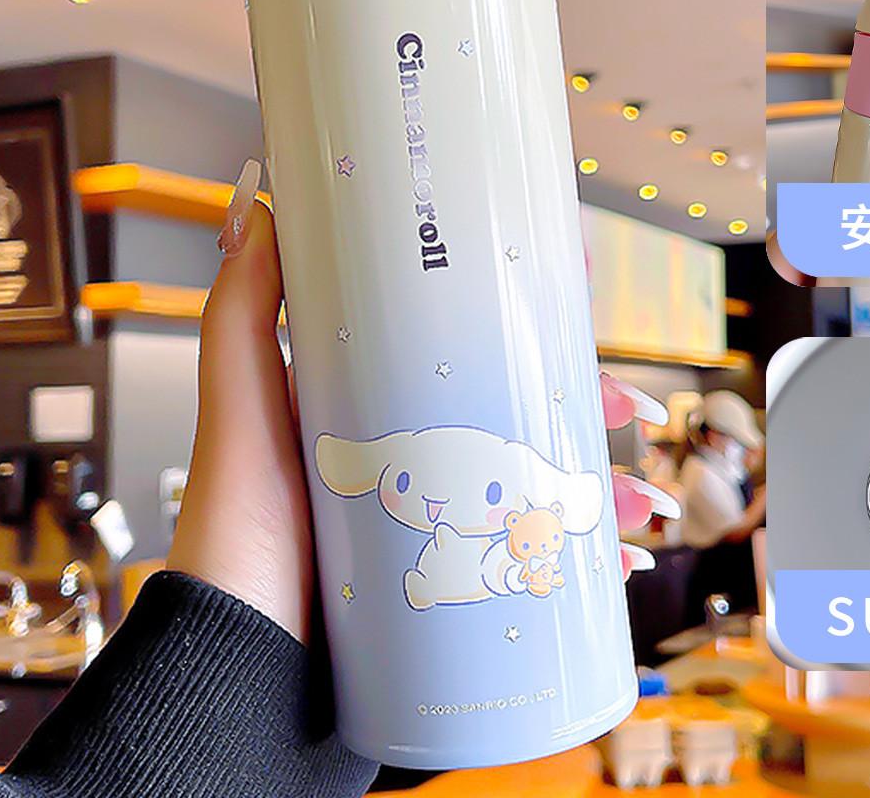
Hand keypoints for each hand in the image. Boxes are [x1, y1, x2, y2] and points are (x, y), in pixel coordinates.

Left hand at [168, 160, 677, 641]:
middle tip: (626, 406)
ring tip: (633, 500)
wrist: (239, 659)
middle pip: (520, 418)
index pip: (467, 351)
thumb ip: (243, 311)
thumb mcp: (242, 402)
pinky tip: (619, 561)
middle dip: (587, 408)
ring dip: (600, 490)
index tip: (575, 294)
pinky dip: (586, 565)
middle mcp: (415, 462)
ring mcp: (437, 527)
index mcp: (378, 409)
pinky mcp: (450, 588)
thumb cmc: (236, 526)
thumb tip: (260, 210)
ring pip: (541, 493)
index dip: (527, 327)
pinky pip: (536, 568)